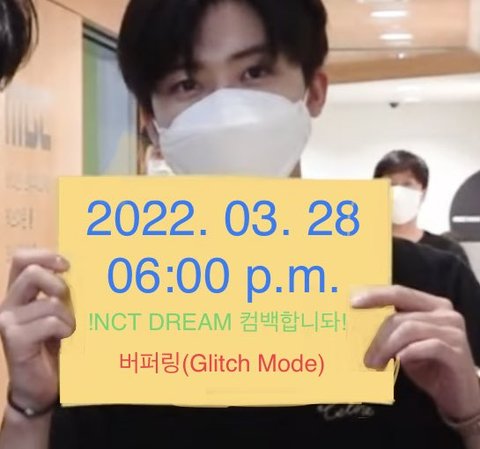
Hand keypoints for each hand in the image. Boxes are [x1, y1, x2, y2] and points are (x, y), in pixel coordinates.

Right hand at [0, 249, 74, 410]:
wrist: (41, 385)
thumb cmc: (54, 344)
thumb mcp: (59, 312)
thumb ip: (61, 292)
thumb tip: (84, 269)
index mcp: (20, 292)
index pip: (22, 258)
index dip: (45, 255)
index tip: (67, 265)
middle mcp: (9, 302)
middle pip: (31, 272)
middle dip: (58, 282)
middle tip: (68, 299)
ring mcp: (7, 320)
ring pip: (48, 302)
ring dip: (68, 315)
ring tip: (69, 328)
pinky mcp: (13, 338)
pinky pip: (49, 322)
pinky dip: (65, 328)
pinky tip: (65, 337)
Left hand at [352, 285, 479, 421]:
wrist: (459, 395)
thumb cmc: (428, 365)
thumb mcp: (404, 344)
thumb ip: (390, 330)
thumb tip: (356, 325)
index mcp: (431, 305)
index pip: (399, 292)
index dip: (375, 295)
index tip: (352, 303)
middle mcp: (445, 314)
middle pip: (400, 316)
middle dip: (377, 337)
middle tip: (366, 358)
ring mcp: (454, 331)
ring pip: (410, 330)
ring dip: (387, 348)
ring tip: (376, 365)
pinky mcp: (458, 352)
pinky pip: (429, 346)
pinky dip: (409, 352)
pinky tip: (399, 361)